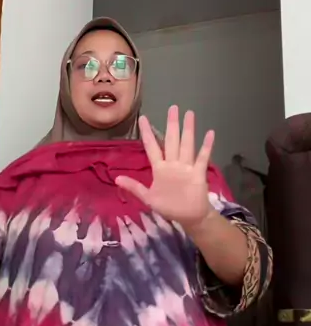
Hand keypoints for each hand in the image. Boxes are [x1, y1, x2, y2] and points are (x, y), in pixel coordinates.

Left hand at [116, 106, 214, 232]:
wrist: (189, 217)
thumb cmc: (169, 207)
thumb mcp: (148, 198)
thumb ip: (134, 187)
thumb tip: (116, 179)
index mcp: (160, 168)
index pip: (152, 147)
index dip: (147, 133)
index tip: (143, 118)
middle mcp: (173, 164)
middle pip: (171, 140)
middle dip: (171, 124)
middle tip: (173, 107)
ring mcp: (186, 167)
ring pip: (186, 145)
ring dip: (188, 130)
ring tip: (189, 114)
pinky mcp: (198, 173)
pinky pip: (202, 158)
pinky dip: (206, 146)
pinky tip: (209, 133)